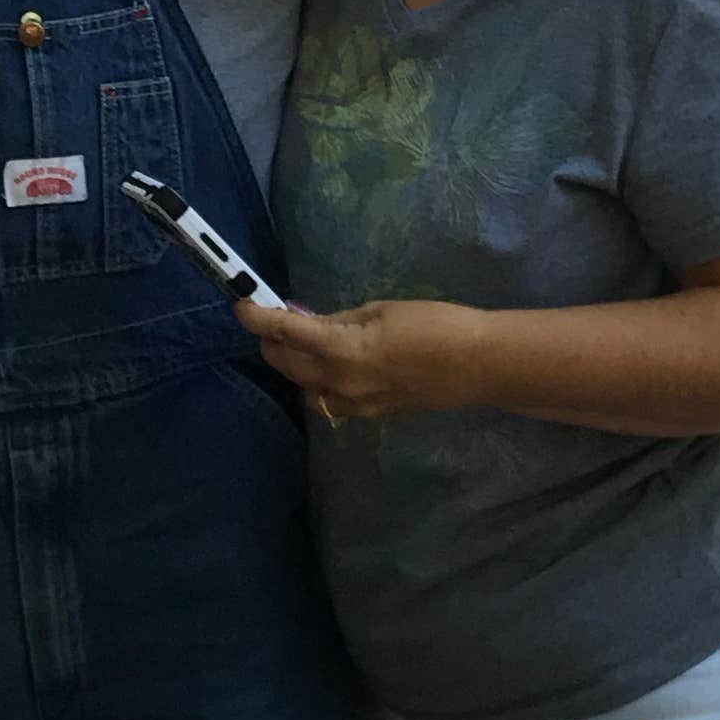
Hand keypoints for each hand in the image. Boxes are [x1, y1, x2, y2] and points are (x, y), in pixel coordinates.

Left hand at [236, 295, 484, 420]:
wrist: (478, 366)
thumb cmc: (437, 325)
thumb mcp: (382, 310)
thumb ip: (340, 320)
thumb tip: (311, 322)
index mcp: (343, 351)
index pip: (285, 333)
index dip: (258, 317)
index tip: (241, 305)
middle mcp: (340, 384)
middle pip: (286, 366)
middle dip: (273, 342)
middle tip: (274, 320)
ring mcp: (355, 404)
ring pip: (305, 388)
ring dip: (295, 366)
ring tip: (303, 344)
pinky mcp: (370, 414)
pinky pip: (330, 400)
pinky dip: (319, 382)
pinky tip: (332, 366)